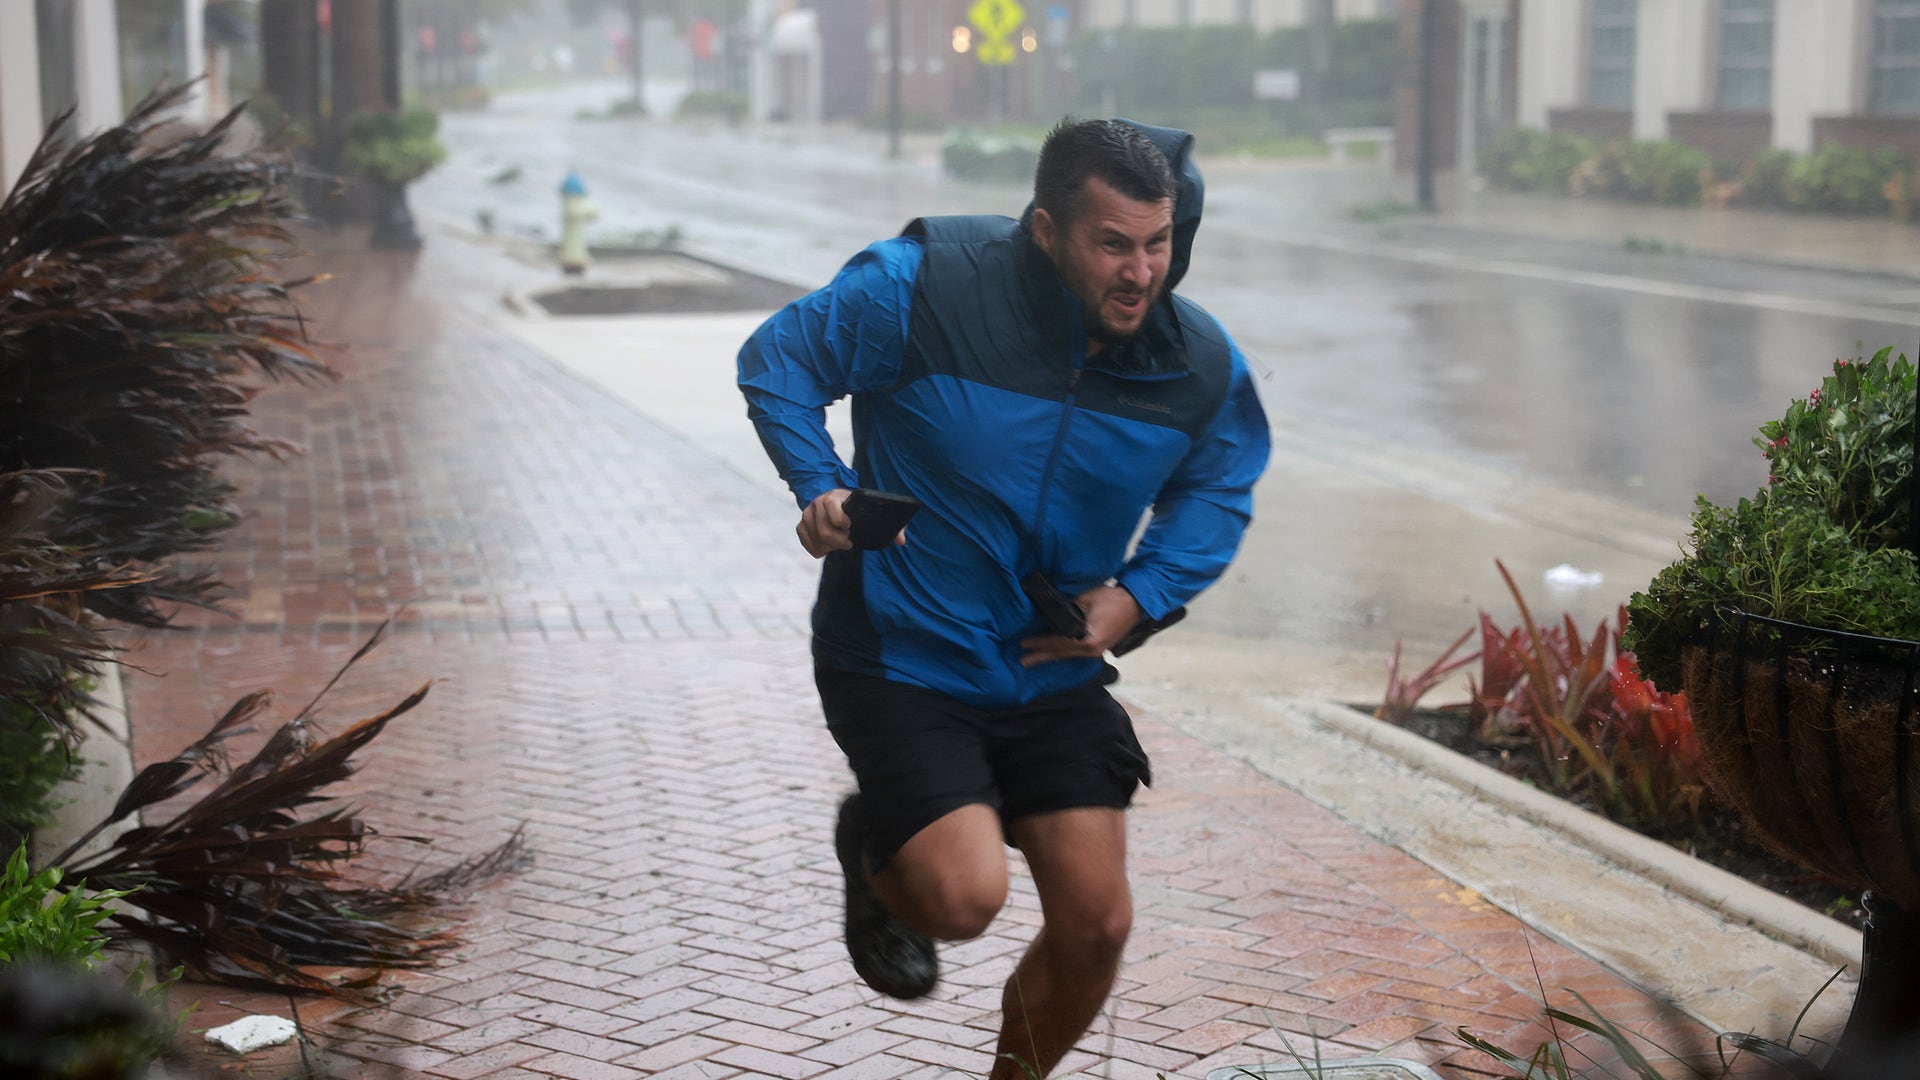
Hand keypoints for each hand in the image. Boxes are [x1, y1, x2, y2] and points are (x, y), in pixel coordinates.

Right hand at [796, 488, 909, 557]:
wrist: (831, 498)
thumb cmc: (854, 507)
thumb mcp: (870, 509)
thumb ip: (889, 524)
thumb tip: (901, 541)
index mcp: (835, 496)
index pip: (831, 505)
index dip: (840, 520)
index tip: (849, 527)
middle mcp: (818, 503)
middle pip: (824, 530)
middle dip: (838, 541)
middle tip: (848, 541)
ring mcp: (807, 514)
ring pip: (816, 539)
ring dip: (830, 547)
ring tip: (840, 543)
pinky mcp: (802, 525)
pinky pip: (807, 543)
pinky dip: (818, 549)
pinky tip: (828, 547)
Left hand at [1019, 584, 1140, 667]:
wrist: (1135, 604)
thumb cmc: (1112, 599)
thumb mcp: (1085, 599)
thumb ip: (1067, 608)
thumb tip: (1049, 612)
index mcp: (1089, 640)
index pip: (1059, 643)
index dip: (1040, 643)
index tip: (1024, 643)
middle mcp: (1092, 650)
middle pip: (1061, 654)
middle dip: (1041, 656)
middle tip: (1023, 661)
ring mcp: (1096, 651)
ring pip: (1068, 655)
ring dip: (1050, 656)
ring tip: (1033, 660)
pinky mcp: (1098, 648)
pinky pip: (1075, 653)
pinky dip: (1062, 652)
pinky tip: (1053, 654)